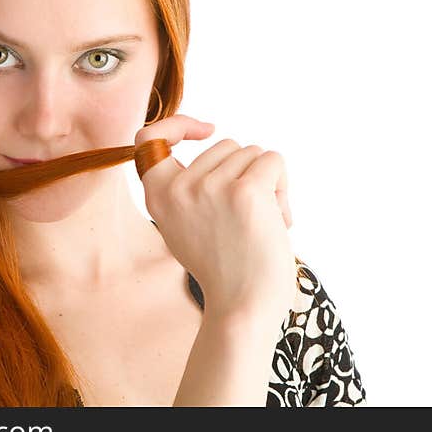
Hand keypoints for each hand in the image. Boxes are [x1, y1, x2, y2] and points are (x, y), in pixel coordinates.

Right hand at [135, 114, 296, 323]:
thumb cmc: (225, 268)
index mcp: (158, 195)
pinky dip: (283, 187)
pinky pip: (274, 161)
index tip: (205, 130)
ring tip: (260, 223)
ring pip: (252, 153)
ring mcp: (211, 186)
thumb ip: (190, 188)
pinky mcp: (245, 191)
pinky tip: (277, 220)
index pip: (149, 137)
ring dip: (266, 182)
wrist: (243, 306)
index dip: (177, 125)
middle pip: (225, 144)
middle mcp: (179, 187)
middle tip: (245, 218)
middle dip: (244, 172)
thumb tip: (220, 145)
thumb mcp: (186, 225)